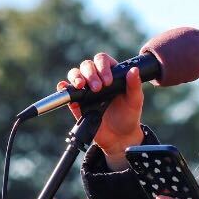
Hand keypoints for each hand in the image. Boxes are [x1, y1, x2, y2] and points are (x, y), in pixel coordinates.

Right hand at [61, 52, 143, 169]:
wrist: (119, 137)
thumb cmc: (129, 115)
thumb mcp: (135, 100)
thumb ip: (134, 85)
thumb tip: (134, 70)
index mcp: (112, 74)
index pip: (103, 61)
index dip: (103, 67)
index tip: (108, 81)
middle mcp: (97, 79)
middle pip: (87, 65)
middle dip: (90, 73)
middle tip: (98, 88)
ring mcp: (85, 90)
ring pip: (75, 74)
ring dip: (76, 77)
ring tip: (81, 85)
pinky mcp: (76, 103)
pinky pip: (67, 92)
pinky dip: (63, 87)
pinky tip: (65, 87)